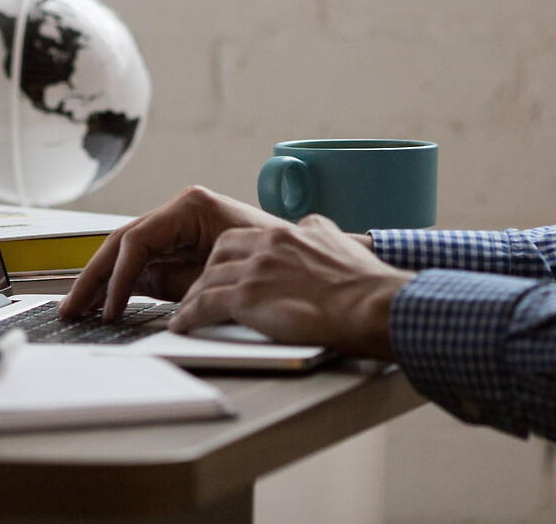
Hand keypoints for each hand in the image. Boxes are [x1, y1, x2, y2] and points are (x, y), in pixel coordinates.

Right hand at [59, 186, 287, 319]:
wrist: (315, 273)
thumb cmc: (272, 267)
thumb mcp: (215, 280)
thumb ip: (169, 285)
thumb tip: (125, 296)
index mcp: (190, 207)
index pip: (136, 241)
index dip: (115, 278)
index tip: (107, 310)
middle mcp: (181, 209)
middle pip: (123, 243)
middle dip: (94, 278)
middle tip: (70, 308)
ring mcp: (179, 225)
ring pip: (127, 251)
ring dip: (102, 280)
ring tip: (77, 309)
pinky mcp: (182, 244)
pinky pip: (145, 261)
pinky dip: (124, 282)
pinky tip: (105, 305)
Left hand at [167, 214, 413, 359]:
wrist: (373, 304)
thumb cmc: (366, 284)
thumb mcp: (338, 241)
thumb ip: (318, 233)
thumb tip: (312, 228)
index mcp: (286, 233)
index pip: (242, 239)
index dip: (227, 257)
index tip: (220, 270)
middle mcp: (266, 246)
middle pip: (218, 254)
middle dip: (204, 272)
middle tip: (197, 289)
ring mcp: (256, 271)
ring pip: (207, 280)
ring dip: (192, 297)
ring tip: (184, 311)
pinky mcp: (249, 299)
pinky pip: (205, 305)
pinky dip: (189, 316)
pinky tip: (181, 326)